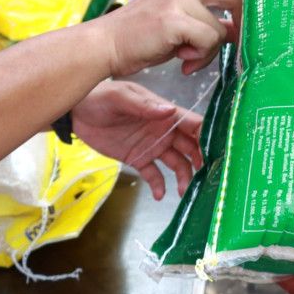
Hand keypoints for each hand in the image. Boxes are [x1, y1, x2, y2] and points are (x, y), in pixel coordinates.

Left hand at [72, 80, 203, 199]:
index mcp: (164, 113)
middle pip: (190, 146)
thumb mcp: (121, 97)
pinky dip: (159, 185)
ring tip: (184, 191)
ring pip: (176, 163)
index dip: (207, 135)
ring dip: (183, 176)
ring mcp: (152, 146)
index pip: (193, 124)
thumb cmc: (100, 98)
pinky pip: (154, 174)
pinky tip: (159, 195)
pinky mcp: (138, 159)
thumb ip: (144, 106)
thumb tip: (169, 111)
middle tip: (207, 176)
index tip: (217, 151)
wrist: (76, 113)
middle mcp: (163, 130)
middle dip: (201, 160)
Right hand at [104, 0, 241, 76]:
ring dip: (210, 51)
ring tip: (189, 58)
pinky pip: (208, 40)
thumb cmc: (142, 37)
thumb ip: (210, 19)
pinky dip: (200, 56)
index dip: (253, 0)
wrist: (105, 46)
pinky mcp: (174, 17)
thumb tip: (243, 30)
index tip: (258, 23)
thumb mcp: (180, 21)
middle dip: (246, 24)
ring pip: (221, 27)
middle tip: (240, 45)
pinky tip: (182, 61)